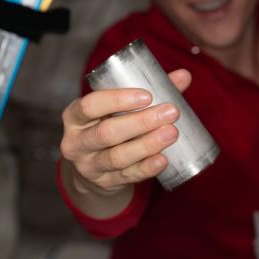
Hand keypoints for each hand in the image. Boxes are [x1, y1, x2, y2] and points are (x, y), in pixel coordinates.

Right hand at [60, 69, 191, 197]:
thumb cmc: (108, 124)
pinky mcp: (106, 182)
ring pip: (118, 157)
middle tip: (170, 112)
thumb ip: (148, 91)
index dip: (117, 100)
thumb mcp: (116, 108)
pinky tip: (163, 160)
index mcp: (75, 116)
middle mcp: (77, 142)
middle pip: (107, 133)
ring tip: (172, 133)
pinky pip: (128, 176)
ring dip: (147, 145)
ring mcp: (90, 165)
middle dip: (141, 122)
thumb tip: (183, 76)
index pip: (90, 105)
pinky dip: (147, 168)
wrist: (94, 167)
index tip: (147, 95)